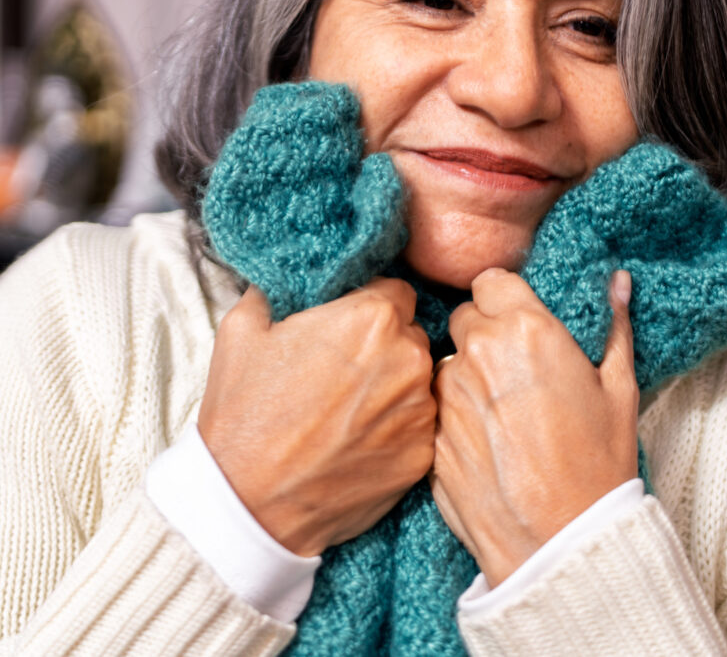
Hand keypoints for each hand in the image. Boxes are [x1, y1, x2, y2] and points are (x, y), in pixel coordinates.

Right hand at [198, 278, 435, 555]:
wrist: (247, 504)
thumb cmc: (243, 414)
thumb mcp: (241, 331)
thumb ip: (273, 294)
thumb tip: (283, 284)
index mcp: (372, 317)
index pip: (396, 292)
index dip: (371, 307)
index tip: (350, 326)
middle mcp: (408, 357)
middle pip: (411, 335)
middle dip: (386, 345)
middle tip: (346, 370)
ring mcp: (420, 409)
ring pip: (418, 381)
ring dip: (394, 387)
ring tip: (348, 410)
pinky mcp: (422, 454)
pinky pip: (418, 426)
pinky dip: (396, 429)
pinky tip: (358, 441)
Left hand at [430, 268, 637, 585]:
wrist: (559, 543)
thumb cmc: (598, 464)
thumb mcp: (619, 388)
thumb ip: (613, 325)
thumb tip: (616, 281)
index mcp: (525, 329)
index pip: (490, 280)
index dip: (505, 298)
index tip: (519, 319)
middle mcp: (478, 354)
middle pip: (466, 318)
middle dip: (486, 333)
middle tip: (517, 368)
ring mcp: (449, 396)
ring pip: (449, 363)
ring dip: (469, 375)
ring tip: (504, 412)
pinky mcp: (433, 435)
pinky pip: (439, 408)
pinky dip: (457, 416)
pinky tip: (488, 443)